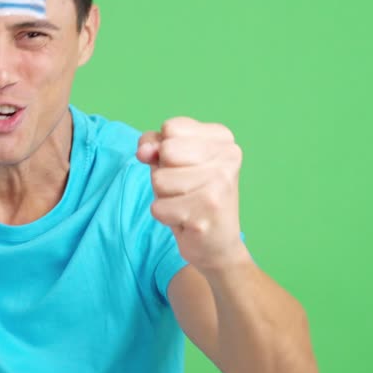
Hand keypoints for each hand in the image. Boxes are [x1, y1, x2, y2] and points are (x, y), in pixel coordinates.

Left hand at [136, 117, 248, 272]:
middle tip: (185, 189)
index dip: (165, 151)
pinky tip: (186, 219)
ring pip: (159, 180)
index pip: (171, 128)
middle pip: (165, 151)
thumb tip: (144, 150)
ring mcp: (220, 184)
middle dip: (164, 174)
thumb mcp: (172, 162)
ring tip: (186, 204)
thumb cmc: (192, 196)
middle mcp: (229, 157)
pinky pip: (158, 207)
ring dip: (164, 196)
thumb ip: (154, 144)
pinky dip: (165, 216)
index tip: (187, 168)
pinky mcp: (207, 211)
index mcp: (223, 138)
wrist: (217, 244)